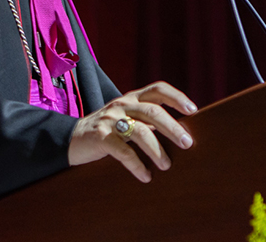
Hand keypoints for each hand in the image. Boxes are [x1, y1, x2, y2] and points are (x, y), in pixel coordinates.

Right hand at [68, 81, 196, 182]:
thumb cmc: (108, 130)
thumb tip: (181, 132)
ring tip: (166, 165)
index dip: (176, 97)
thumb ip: (147, 119)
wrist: (72, 138)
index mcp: (131, 98)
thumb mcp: (127, 117)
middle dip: (172, 127)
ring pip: (139, 131)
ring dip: (157, 149)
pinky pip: (123, 151)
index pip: (157, 89)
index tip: (193, 110)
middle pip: (152, 111)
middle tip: (187, 143)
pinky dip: (137, 165)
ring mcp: (110, 119)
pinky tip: (145, 176)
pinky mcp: (100, 137)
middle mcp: (122, 105)